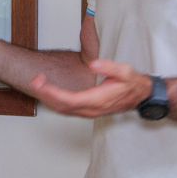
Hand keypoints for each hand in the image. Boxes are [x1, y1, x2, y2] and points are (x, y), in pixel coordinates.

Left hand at [31, 58, 151, 117]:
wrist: (142, 96)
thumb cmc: (133, 83)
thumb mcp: (126, 71)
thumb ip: (110, 67)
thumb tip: (93, 64)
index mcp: (98, 100)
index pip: (69, 99)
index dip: (52, 92)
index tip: (40, 82)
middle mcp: (92, 110)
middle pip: (62, 107)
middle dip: (45, 94)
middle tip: (34, 80)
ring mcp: (89, 112)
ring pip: (63, 110)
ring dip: (48, 99)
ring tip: (38, 84)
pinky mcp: (88, 111)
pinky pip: (67, 110)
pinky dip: (55, 102)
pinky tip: (48, 92)